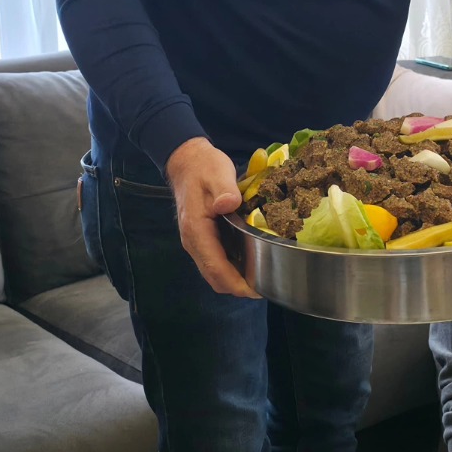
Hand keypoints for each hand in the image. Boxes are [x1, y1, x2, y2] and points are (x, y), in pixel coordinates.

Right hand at [164, 137, 259, 298]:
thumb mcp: (217, 173)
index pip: (216, 268)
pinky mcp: (201, 238)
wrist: (187, 161)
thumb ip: (223, 190)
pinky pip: (214, 261)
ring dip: (234, 280)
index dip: (237, 283)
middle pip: (214, 277)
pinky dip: (230, 269)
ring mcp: (195, 242)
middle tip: (265, 285)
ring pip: (213, 272)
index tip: (257, 290)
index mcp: (197, 231)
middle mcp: (193, 242)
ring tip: (260, 277)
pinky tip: (249, 261)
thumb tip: (228, 204)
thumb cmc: (204, 167)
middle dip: (238, 287)